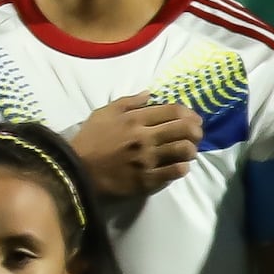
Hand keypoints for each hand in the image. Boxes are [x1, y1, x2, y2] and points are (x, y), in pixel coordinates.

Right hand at [68, 92, 196, 202]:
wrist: (75, 170)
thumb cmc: (90, 140)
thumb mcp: (104, 113)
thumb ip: (128, 102)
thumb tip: (150, 93)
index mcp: (134, 120)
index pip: (174, 111)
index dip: (190, 113)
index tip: (193, 119)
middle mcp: (144, 138)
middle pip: (186, 129)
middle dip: (197, 131)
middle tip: (196, 135)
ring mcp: (147, 160)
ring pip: (185, 150)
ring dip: (191, 149)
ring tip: (187, 151)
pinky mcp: (146, 180)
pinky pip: (175, 172)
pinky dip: (182, 167)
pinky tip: (180, 166)